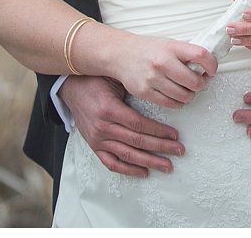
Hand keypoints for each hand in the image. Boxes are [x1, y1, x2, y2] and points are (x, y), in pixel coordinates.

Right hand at [60, 76, 184, 177]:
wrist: (71, 88)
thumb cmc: (96, 80)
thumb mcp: (115, 79)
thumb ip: (134, 87)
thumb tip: (163, 90)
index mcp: (110, 110)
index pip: (139, 125)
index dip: (159, 131)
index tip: (175, 135)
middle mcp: (103, 128)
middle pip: (137, 142)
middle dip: (161, 147)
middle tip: (179, 150)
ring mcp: (97, 140)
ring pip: (127, 155)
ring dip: (149, 162)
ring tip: (167, 165)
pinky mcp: (94, 146)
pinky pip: (111, 163)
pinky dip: (128, 169)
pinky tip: (143, 171)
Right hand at [113, 35, 216, 108]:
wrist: (121, 53)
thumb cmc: (147, 48)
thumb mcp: (169, 43)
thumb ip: (186, 52)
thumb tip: (207, 62)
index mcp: (172, 47)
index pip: (201, 55)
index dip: (212, 64)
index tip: (212, 68)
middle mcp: (163, 62)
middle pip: (194, 81)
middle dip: (201, 84)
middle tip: (200, 81)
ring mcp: (153, 79)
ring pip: (183, 96)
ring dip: (190, 95)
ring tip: (188, 90)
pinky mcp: (145, 92)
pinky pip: (170, 103)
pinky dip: (178, 102)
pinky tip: (177, 96)